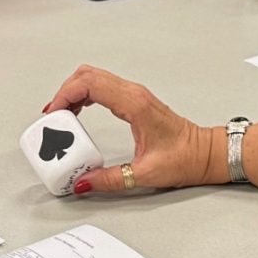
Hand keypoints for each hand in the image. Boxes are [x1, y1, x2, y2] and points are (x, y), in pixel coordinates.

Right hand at [42, 65, 217, 193]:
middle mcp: (133, 93)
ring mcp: (134, 94)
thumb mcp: (143, 174)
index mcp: (134, 104)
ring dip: (73, 92)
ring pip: (94, 78)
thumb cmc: (185, 158)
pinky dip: (85, 95)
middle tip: (53, 116)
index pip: (90, 84)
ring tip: (62, 116)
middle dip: (64, 92)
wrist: (205, 153)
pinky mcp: (134, 100)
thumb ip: (109, 179)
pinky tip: (79, 112)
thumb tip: (82, 182)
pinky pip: (103, 87)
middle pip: (87, 75)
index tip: (53, 113)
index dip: (65, 95)